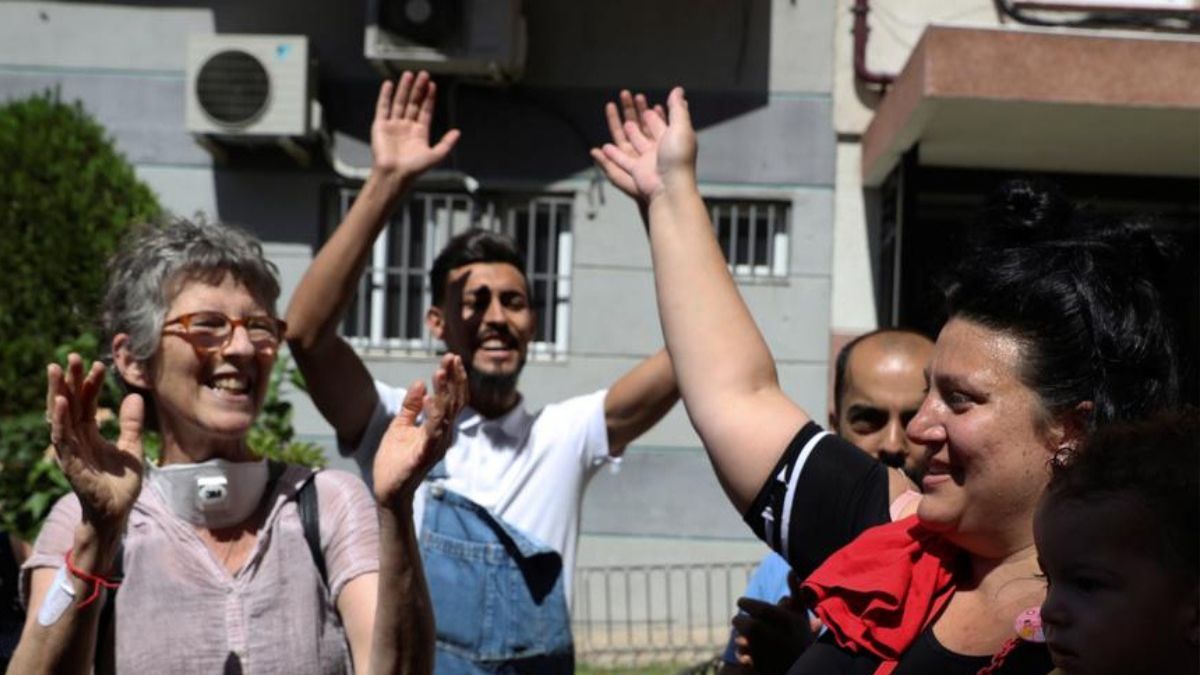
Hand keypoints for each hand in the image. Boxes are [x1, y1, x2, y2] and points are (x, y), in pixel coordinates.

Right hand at [46, 354, 143, 530]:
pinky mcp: (70, 463)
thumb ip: (131, 424)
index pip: (86, 404)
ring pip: (60, 417)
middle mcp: (77, 440)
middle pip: (70, 404)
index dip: (90, 384)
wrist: (117, 513)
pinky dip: (60, 420)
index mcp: (89, 435)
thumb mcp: (132, 448)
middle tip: (73, 356)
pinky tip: (60, 402)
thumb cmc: (121, 485)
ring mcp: (71, 451)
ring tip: (57, 370)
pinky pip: (62, 438)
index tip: (98, 364)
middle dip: (70, 380)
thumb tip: (134, 396)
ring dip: (58, 393)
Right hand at [371, 71, 461, 181]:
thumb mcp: (436, 155)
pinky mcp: (381, 126)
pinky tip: (389, 84)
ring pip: (400, 102)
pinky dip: (385, 96)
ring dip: (404, 89)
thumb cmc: (414, 169)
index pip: (425, 110)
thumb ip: (447, 143)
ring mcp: (393, 125)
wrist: (395, 175)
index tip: (432, 85)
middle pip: (413, 103)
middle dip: (418, 89)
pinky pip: (383, 107)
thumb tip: (458, 132)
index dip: (429, 97)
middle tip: (423, 74)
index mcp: (419, 132)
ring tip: (409, 75)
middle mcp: (406, 127)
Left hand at [372, 353, 467, 508]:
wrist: (387, 490)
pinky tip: (431, 400)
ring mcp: (436, 445)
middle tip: (451, 357)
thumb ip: (411, 406)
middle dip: (453, 379)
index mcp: (439, 427)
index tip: (451, 358)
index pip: (452, 399)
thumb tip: (421, 383)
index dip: (454, 378)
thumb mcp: (400, 425)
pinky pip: (432, 432)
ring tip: (441, 372)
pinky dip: (434, 415)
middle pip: (454, 403)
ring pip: (446, 414)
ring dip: (445, 392)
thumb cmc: (395, 460)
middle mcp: (443, 435)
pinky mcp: (424, 455)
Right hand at [595, 87, 696, 202]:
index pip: (661, 124)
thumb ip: (677, 108)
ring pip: (633, 144)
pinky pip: (623, 161)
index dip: (654, 114)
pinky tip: (604, 147)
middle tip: (626, 107)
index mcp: (670, 139)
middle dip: (636, 117)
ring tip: (621, 124)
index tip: (645, 103)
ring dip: (627, 133)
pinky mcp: (636, 171)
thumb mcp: (681, 127)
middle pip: (644, 131)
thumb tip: (678, 89)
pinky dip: (614, 154)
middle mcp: (658, 150)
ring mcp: (647, 161)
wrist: (669, 186)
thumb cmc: (677, 156)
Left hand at [731, 594, 814, 674]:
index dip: (747, 603)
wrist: (809, 668)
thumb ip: (795, 593)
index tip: (741, 601)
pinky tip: (747, 652)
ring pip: (741, 641)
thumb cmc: (801, 637)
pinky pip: (743, 659)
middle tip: (738, 619)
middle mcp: (776, 637)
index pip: (756, 606)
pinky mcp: (761, 669)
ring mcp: (768, 655)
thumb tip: (791, 571)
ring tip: (744, 637)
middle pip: (745, 623)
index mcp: (786, 622)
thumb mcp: (800, 615)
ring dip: (740, 638)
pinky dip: (743, 655)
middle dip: (740, 620)